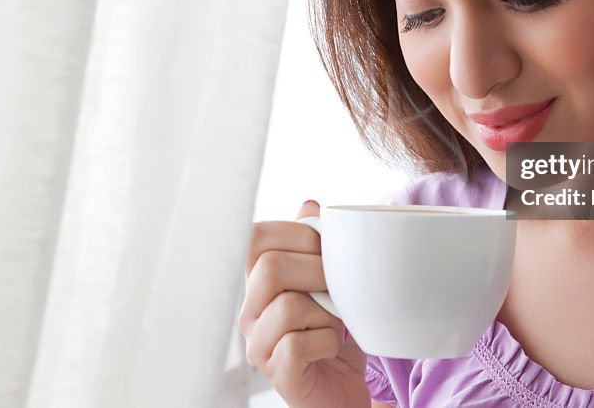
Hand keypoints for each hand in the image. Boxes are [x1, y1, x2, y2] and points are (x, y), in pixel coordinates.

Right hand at [238, 201, 369, 407]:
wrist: (343, 389)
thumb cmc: (334, 334)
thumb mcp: (329, 283)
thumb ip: (315, 246)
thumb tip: (308, 203)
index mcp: (259, 283)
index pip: (255, 238)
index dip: (295, 232)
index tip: (326, 247)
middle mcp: (250, 313)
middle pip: (269, 268)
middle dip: (317, 269)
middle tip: (337, 287)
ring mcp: (259, 346)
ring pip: (287, 306)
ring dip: (326, 312)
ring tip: (334, 323)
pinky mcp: (277, 375)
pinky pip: (296, 344)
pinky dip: (327, 341)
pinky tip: (331, 347)